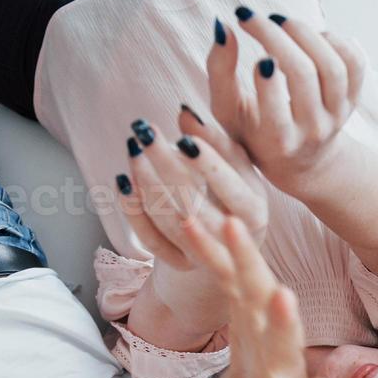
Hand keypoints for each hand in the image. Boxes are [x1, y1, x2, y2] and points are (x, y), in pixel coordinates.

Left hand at [118, 111, 268, 336]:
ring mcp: (205, 254)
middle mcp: (231, 237)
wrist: (234, 241)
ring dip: (146, 183)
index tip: (183, 137)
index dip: (208, 164)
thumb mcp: (238, 166)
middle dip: (166, 165)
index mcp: (254, 210)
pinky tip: (124, 183)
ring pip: (170, 221)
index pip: (231, 188)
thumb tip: (185, 114)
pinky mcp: (181, 263)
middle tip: (145, 132)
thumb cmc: (236, 192)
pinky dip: (135, 212)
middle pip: (195, 204)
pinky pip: (152, 241)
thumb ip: (216, 140)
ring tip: (134, 149)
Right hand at [184, 217, 332, 377]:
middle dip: (283, 320)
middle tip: (283, 298)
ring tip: (228, 229)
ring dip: (244, 260)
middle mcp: (284, 356)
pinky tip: (194, 221)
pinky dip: (213, 250)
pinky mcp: (245, 299)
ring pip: (257, 289)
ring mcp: (266, 323)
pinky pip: (229, 272)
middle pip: (286, 338)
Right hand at [208, 14, 365, 197]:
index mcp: (279, 141)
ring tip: (282, 24)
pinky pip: (355, 63)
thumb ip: (219, 73)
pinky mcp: (352, 100)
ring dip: (305, 34)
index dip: (266, 80)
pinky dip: (335, 41)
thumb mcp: (228, 113)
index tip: (252, 56)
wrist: (302, 160)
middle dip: (275, 38)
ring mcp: (337, 115)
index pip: (276, 112)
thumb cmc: (256, 132)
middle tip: (253, 19)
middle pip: (303, 74)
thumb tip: (224, 29)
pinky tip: (311, 38)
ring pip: (332, 67)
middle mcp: (312, 130)